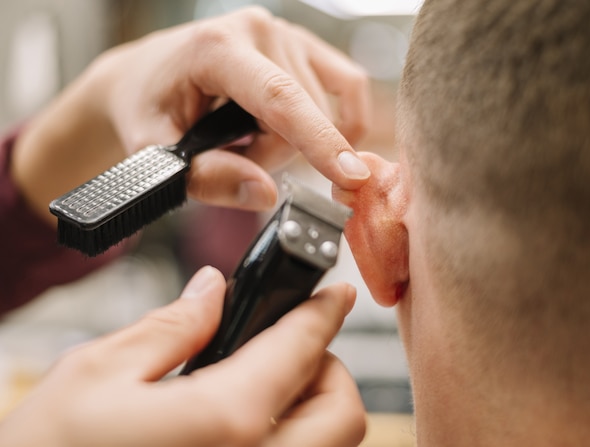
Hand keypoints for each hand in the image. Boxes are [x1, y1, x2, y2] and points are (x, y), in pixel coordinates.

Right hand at [0, 266, 364, 446]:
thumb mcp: (96, 376)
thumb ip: (171, 327)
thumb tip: (211, 291)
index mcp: (222, 424)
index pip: (300, 351)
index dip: (323, 314)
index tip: (335, 297)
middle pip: (343, 413)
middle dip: (327, 370)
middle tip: (289, 349)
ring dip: (312, 410)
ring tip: (261, 389)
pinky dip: (289, 441)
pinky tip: (244, 430)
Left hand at [12, 6, 370, 222]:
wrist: (145, 79)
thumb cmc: (146, 110)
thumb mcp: (156, 154)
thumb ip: (207, 177)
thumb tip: (266, 194)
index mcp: (217, 48)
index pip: (280, 97)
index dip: (318, 140)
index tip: (350, 175)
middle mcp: (258, 30)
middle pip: (299, 117)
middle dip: (271, 155)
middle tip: (230, 154)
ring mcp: (285, 34)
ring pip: (321, 111)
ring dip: (289, 142)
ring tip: (247, 137)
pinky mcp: (303, 46)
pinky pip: (348, 86)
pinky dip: (337, 122)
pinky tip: (311, 136)